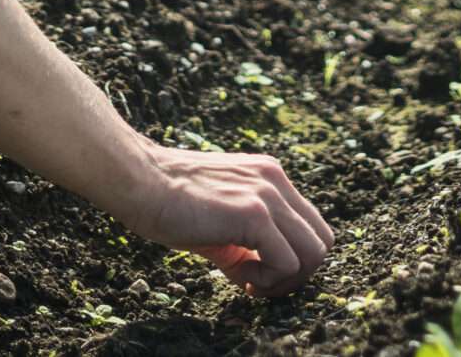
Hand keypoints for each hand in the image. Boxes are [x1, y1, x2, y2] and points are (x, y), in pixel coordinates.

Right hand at [110, 137, 333, 297]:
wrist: (138, 181)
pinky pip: (286, 262)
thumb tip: (258, 276)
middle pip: (322, 241)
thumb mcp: (219, 218)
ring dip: (284, 279)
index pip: (311, 226)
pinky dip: (266, 280)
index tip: (258, 272)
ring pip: (313, 253)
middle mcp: (277, 181)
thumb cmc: (169, 201)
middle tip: (259, 283)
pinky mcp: (254, 213)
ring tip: (247, 279)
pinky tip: (237, 275)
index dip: (292, 258)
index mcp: (271, 178)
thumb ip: (246, 241)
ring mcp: (268, 195)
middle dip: (297, 274)